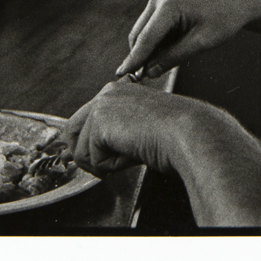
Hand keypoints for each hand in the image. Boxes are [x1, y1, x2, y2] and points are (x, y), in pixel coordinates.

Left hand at [61, 78, 201, 175]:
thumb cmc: (175, 134)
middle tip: (101, 170)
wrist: (188, 132)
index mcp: (119, 90)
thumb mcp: (138, 128)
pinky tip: (131, 154)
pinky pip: (93, 158)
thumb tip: (91, 152)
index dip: (84, 144)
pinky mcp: (100, 122)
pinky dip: (111, 166)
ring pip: (81, 150)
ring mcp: (102, 105)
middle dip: (82, 156)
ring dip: (103, 163)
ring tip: (129, 157)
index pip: (85, 119)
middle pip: (71, 131)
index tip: (89, 160)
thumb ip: (114, 133)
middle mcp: (107, 93)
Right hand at [115, 0, 260, 78]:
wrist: (237, 2)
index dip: (134, 59)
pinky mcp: (162, 3)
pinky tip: (174, 49)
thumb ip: (173, 58)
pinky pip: (151, 28)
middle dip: (141, 57)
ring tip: (171, 61)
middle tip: (144, 79)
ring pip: (143, 33)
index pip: (146, 38)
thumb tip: (148, 72)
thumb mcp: (201, 43)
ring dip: (150, 50)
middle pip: (139, 35)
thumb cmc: (224, 20)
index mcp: (169, 4)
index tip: (120, 75)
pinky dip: (157, 43)